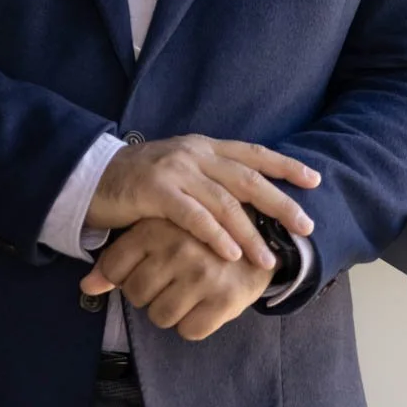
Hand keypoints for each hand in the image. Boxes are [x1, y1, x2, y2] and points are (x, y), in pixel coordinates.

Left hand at [81, 218, 272, 340]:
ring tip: (185, 292)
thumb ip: (117, 259)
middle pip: (135, 295)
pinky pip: (190, 331)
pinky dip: (193, 324)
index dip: (124, 277)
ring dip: (169, 311)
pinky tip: (202, 304)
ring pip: (160, 316)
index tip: (143, 270)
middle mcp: (177, 250)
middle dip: (148, 294)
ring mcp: (202, 275)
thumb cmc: (197, 234)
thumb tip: (86, 287)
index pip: (115, 270)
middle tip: (169, 281)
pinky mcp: (226, 299)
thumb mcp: (155, 232)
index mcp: (155, 228)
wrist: (260, 234)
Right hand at [87, 134, 317, 270]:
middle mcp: (193, 153)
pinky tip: (230, 255)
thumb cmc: (140, 182)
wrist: (92, 177)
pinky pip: (193, 216)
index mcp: (203, 147)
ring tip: (268, 259)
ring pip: (224, 203)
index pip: (252, 153)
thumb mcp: (180, 171)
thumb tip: (251, 202)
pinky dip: (215, 236)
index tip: (314, 179)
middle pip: (247, 178)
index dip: (284, 165)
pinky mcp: (155, 191)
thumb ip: (211, 180)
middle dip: (280, 202)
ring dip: (250, 234)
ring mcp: (174, 170)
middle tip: (305, 226)